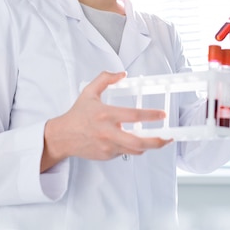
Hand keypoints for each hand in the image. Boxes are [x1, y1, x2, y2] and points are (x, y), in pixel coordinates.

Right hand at [41, 71, 170, 170]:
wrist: (62, 136)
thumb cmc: (77, 115)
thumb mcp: (89, 92)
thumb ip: (105, 79)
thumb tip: (122, 74)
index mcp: (106, 115)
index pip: (133, 116)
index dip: (150, 116)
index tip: (162, 115)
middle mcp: (108, 133)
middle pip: (138, 142)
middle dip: (156, 141)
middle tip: (167, 137)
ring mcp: (108, 146)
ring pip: (134, 150)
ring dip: (147, 146)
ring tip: (157, 140)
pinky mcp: (107, 155)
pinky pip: (124, 152)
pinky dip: (131, 147)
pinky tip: (132, 140)